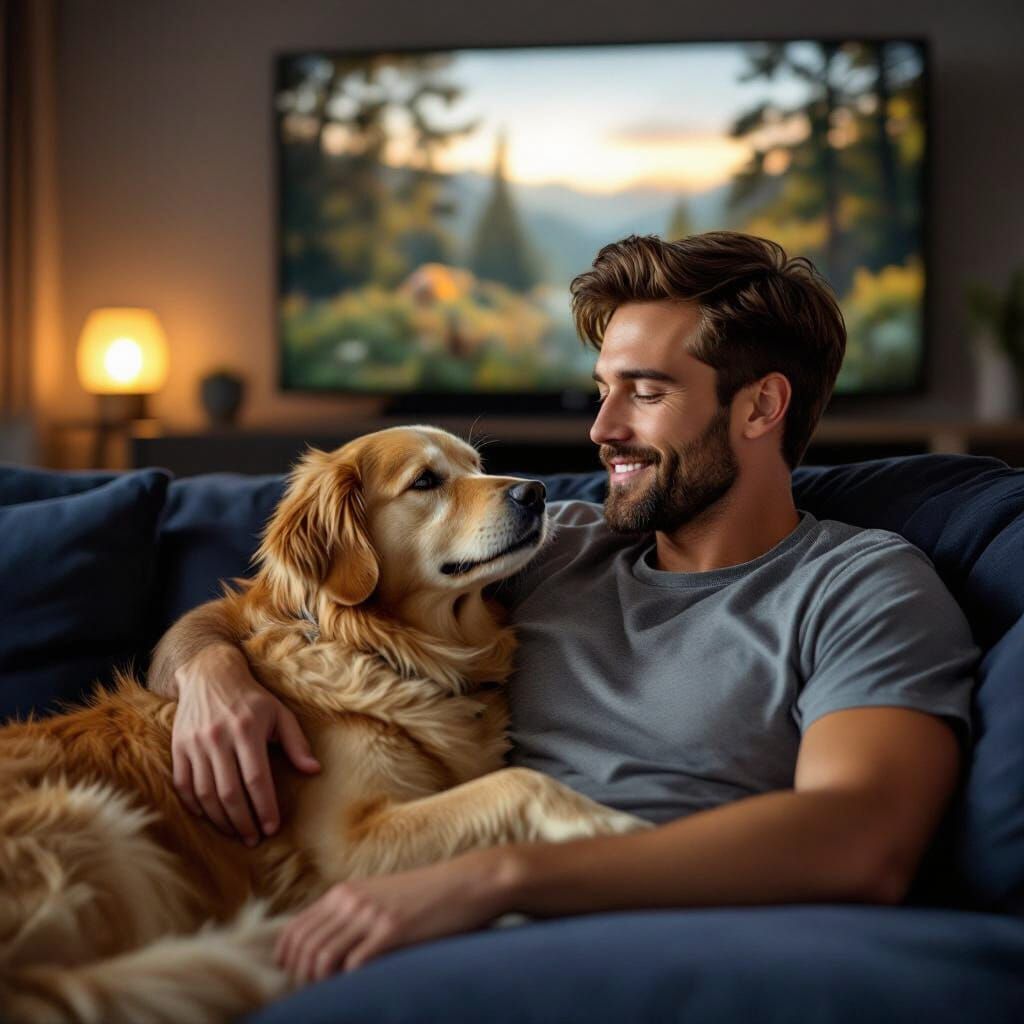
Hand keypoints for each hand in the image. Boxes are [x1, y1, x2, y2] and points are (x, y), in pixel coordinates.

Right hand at [171, 643, 320, 844]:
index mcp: (247, 730)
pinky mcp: (178, 747)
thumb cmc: (251, 698)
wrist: (209, 674)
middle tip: (255, 838)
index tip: (272, 827)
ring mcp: (195, 744)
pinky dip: (196, 806)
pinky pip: (184, 785)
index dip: (265, 807)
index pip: (256, 778)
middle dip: (243, 821)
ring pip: (205, 793)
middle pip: (229, 792)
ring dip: (221, 819)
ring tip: (237, 833)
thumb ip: (296, 743)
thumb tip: (314, 770)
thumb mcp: (279, 713)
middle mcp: (218, 738)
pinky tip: (211, 817)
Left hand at [275, 849, 518, 982]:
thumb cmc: (426, 896)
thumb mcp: (380, 896)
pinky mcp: (393, 930)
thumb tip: (324, 948)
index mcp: (344, 893)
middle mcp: (351, 901)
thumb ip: (351, 914)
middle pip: (303, 947)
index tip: (297, 981)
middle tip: (314, 997)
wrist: (467, 882)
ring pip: (321, 958)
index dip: (287, 961)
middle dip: (301, 979)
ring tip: (332, 998)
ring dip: (320, 985)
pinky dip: (349, 984)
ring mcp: (371, 914)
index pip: (294, 930)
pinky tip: (358, 991)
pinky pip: (354, 965)